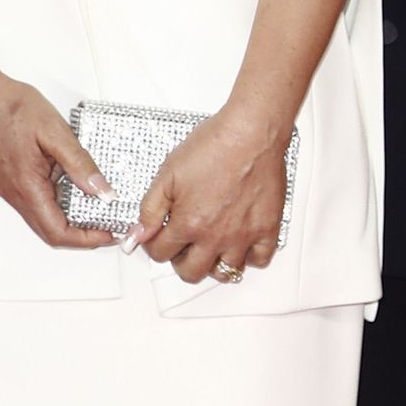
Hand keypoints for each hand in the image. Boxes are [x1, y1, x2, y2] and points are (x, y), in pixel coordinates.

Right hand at [0, 74, 118, 249]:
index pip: (58, 232)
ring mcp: (9, 189)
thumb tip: (102, 192)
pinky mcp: (7, 181)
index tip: (109, 233)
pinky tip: (72, 187)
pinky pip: (34, 203)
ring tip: (95, 206)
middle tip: (107, 224)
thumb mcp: (56, 133)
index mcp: (27, 186)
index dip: (86, 239)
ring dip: (68, 219)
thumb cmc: (12, 108)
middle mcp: (14, 194)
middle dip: (81, 234)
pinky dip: (56, 204)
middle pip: (50, 232)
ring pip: (41, 218)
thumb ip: (80, 165)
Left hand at [127, 106, 289, 285]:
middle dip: (180, 261)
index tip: (158, 237)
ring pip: (225, 272)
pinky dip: (249, 258)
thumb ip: (150, 209)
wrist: (250, 133)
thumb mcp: (168, 174)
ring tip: (210, 245)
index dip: (154, 245)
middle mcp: (216, 236)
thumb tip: (138, 235)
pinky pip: (260, 261)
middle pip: (191, 272)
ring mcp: (244, 236)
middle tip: (182, 245)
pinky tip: (240, 244)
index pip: (161, 254)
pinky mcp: (267, 229)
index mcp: (189, 223)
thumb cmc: (214, 146)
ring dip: (213, 263)